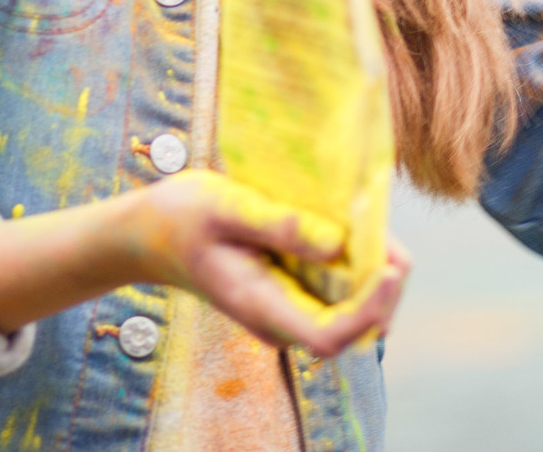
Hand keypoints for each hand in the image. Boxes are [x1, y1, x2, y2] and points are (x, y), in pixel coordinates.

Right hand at [118, 170, 407, 356]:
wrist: (148, 233)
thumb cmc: (180, 216)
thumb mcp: (224, 206)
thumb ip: (278, 225)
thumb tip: (337, 243)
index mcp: (259, 304)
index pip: (328, 336)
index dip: (368, 311)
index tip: (389, 270)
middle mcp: (278, 316)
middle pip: (350, 328)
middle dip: (382, 291)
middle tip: (394, 242)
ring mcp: (284, 306)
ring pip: (348, 310)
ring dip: (372, 275)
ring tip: (378, 227)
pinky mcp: (289, 289)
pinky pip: (334, 289)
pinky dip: (355, 262)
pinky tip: (357, 226)